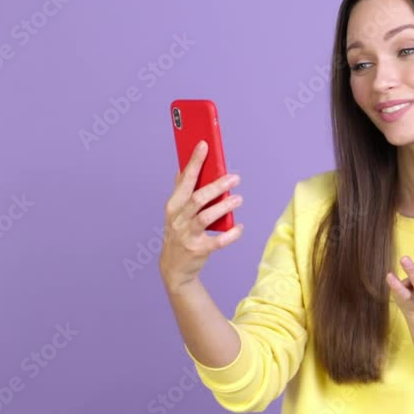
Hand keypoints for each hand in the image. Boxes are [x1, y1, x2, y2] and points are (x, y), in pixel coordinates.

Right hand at [159, 141, 244, 292]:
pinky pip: (218, 241)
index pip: (184, 180)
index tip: (204, 145)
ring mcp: (187, 236)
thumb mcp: (175, 212)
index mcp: (173, 206)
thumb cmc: (178, 233)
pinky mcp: (199, 250)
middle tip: (235, 178)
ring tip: (239, 199)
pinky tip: (240, 227)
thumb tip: (184, 167)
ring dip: (224, 206)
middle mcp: (178, 220)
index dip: (194, 162)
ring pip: (206, 217)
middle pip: (197, 198)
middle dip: (217, 185)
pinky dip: (231, 234)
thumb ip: (181, 190)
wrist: (174, 268)